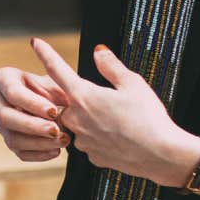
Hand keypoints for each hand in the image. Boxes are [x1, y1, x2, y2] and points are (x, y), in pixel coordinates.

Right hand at [0, 61, 69, 161]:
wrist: (63, 110)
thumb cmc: (59, 91)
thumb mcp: (59, 80)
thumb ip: (51, 67)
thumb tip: (37, 42)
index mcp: (3, 79)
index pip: (12, 92)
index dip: (32, 103)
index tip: (54, 110)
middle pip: (6, 117)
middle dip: (33, 125)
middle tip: (56, 131)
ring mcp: (0, 123)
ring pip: (11, 138)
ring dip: (38, 142)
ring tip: (62, 141)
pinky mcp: (9, 141)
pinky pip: (19, 152)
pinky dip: (38, 154)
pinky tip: (55, 151)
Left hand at [30, 37, 199, 186]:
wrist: (163, 155)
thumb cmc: (150, 117)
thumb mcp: (133, 84)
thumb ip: (111, 66)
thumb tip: (98, 52)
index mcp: (84, 97)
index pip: (57, 70)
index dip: (46, 54)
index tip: (36, 43)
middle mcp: (76, 119)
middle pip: (64, 101)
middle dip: (77, 97)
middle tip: (103, 99)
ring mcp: (83, 140)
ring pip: (76, 124)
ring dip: (87, 119)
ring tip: (116, 120)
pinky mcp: (92, 157)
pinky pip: (89, 143)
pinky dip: (98, 138)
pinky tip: (117, 137)